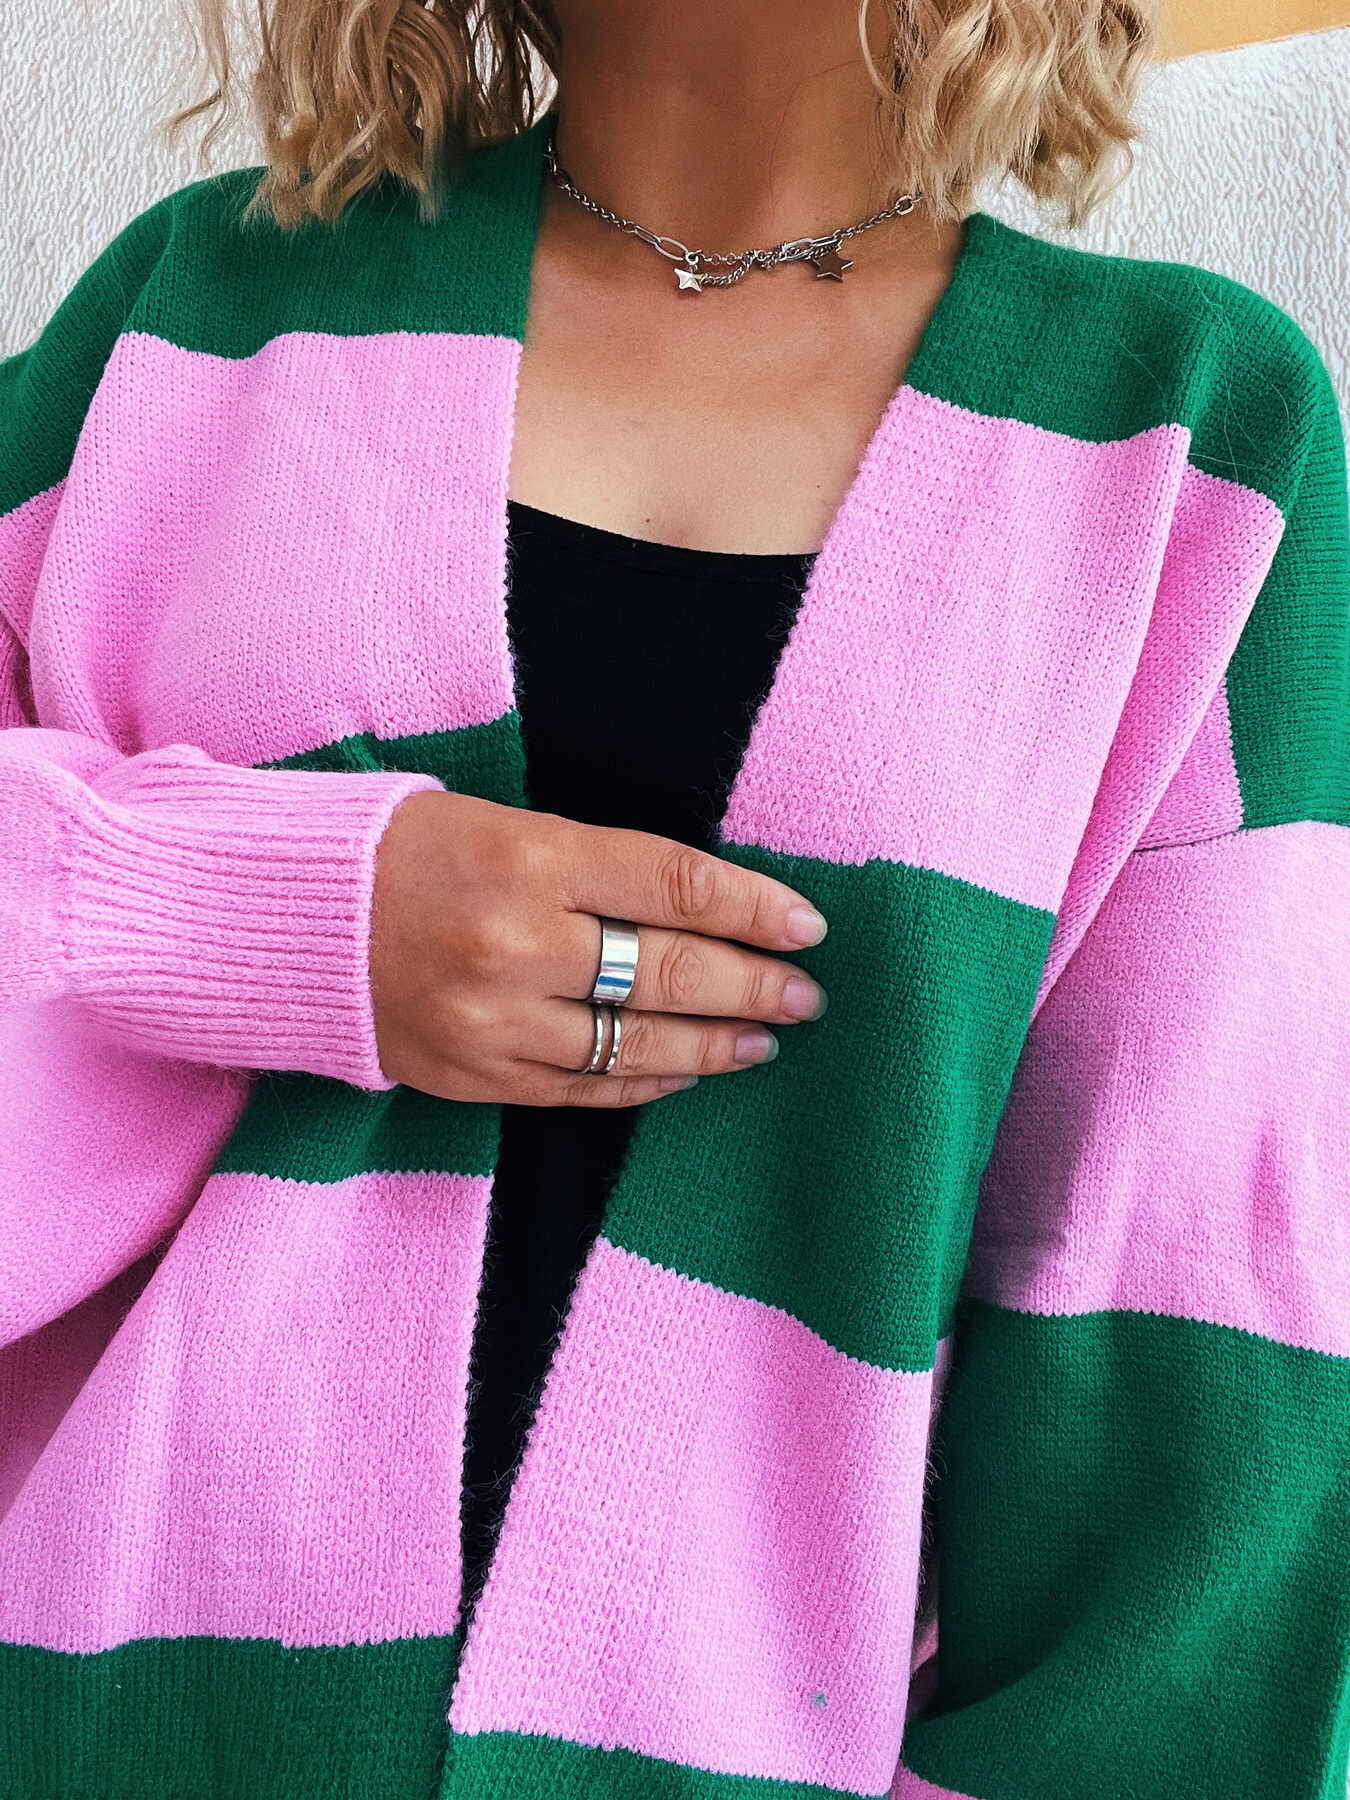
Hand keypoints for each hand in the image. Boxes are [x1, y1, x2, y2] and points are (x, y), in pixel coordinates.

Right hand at [370, 790, 826, 1106]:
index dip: (754, 909)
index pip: (675, 885)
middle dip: (754, 986)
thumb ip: (603, 869)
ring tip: (763, 1041)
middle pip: (668, 972)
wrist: (293, 919)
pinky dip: (644, 1080)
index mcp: (529, 857)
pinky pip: (581, 1087)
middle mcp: (515, 942)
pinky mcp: (469, 1075)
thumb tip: (709, 910)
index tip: (807, 926)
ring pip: (635, 1044)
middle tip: (806, 996)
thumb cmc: (411, 853)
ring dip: (714, 1046)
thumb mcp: (509, 825)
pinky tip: (686, 1070)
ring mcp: (491, 1019)